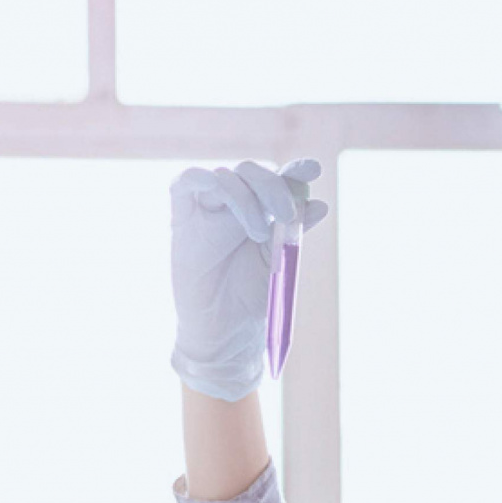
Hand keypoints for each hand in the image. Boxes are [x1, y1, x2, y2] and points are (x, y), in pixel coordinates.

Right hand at [169, 160, 329, 400]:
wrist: (226, 332)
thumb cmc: (252, 298)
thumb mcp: (280, 262)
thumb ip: (294, 231)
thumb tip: (319, 205)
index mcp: (261, 211)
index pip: (278, 179)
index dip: (295, 170)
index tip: (313, 170)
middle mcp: (234, 205)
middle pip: (251, 172)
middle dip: (272, 186)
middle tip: (286, 215)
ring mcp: (207, 210)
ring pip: (224, 177)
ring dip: (246, 197)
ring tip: (259, 234)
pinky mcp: (182, 219)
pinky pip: (183, 183)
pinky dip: (200, 178)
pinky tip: (219, 193)